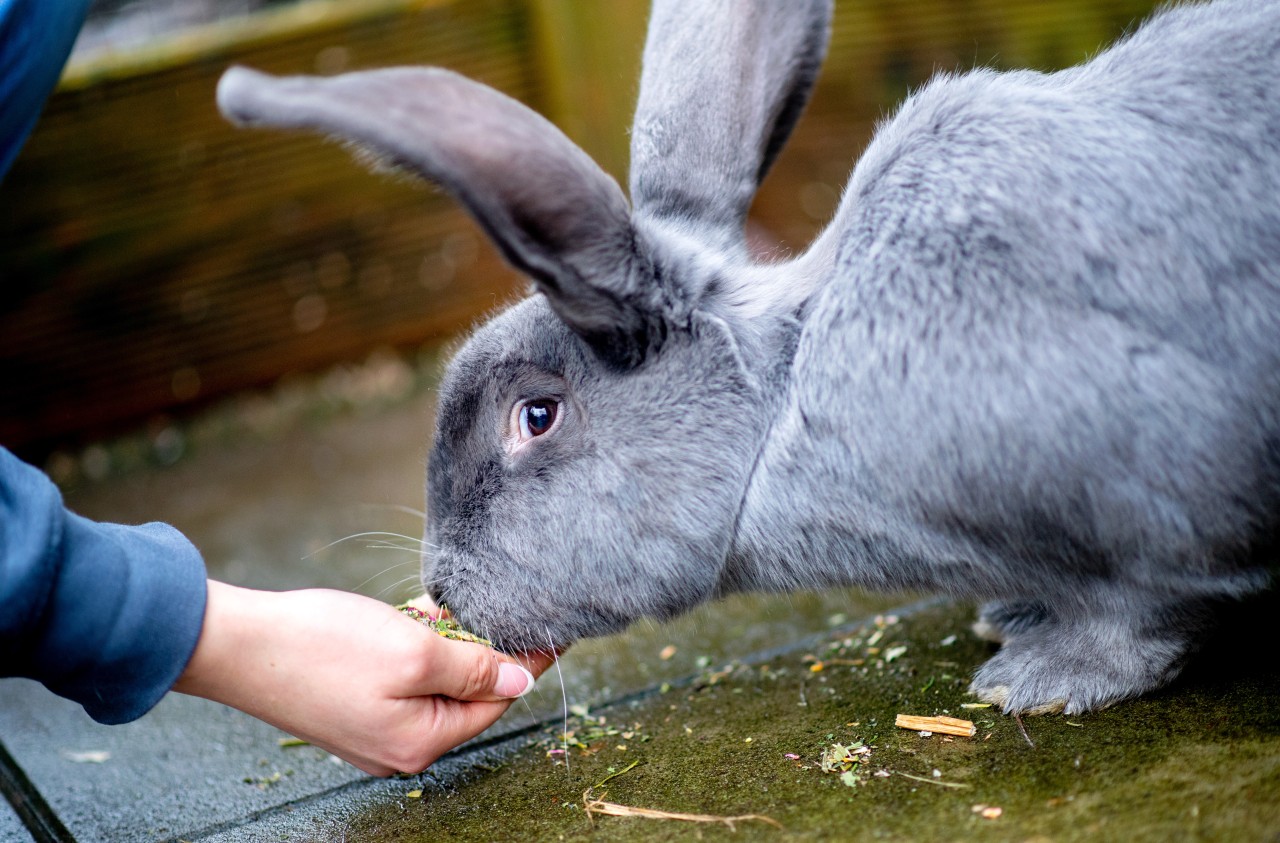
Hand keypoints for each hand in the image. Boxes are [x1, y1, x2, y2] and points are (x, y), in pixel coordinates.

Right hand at [173, 581, 554, 775]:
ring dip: (451, 641)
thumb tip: (519, 681)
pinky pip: (404, 676)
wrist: (239, 643)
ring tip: (462, 603)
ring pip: (435, 681)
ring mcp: (373, 728)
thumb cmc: (323, 648)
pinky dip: (418, 644)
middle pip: (466, 695)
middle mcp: (399, 746)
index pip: (495, 702)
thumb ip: (471, 669)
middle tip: (508, 606)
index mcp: (420, 742)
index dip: (525, 661)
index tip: (555, 629)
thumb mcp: (413, 650)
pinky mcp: (352, 703)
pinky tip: (421, 612)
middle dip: (485, 649)